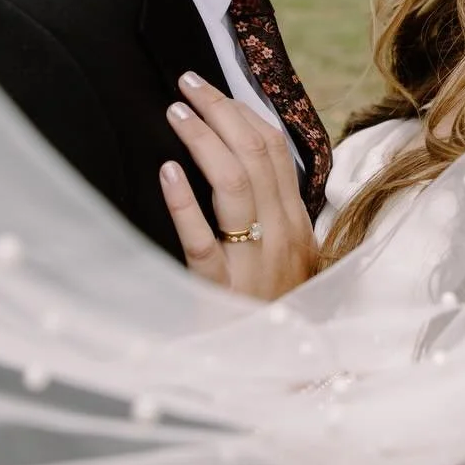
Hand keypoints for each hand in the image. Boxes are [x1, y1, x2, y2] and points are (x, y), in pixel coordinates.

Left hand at [160, 72, 318, 300]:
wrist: (276, 381)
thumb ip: (271, 218)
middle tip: (187, 83)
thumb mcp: (287, 262)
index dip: (243, 113)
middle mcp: (282, 236)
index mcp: (297, 224)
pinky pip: (202, 241)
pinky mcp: (220, 290)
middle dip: (221, 112)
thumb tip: (243, 166)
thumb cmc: (273, 317)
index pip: (276, 152)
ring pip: (234, 186)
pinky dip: (184, 203)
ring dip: (203, 142)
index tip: (213, 89)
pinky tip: (166, 173)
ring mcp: (253, 263)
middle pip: (256, 156)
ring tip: (175, 112)